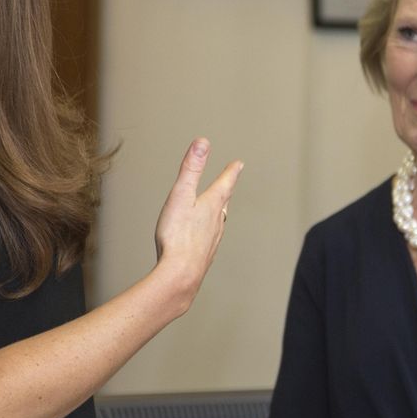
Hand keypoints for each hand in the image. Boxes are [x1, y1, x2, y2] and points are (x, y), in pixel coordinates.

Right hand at [153, 138, 242, 307]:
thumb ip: (191, 169)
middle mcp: (216, 222)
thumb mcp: (181, 195)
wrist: (180, 274)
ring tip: (219, 207)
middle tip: (231, 181)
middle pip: (224, 202)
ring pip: (219, 221)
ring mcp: (212, 240)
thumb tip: (202, 143)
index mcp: (211, 205)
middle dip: (226, 189)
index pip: (224, 183)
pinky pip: (210, 239)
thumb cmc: (178, 236)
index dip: (230, 172)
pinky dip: (210, 231)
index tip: (238, 164)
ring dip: (219, 211)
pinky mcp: (204, 255)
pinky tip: (205, 238)